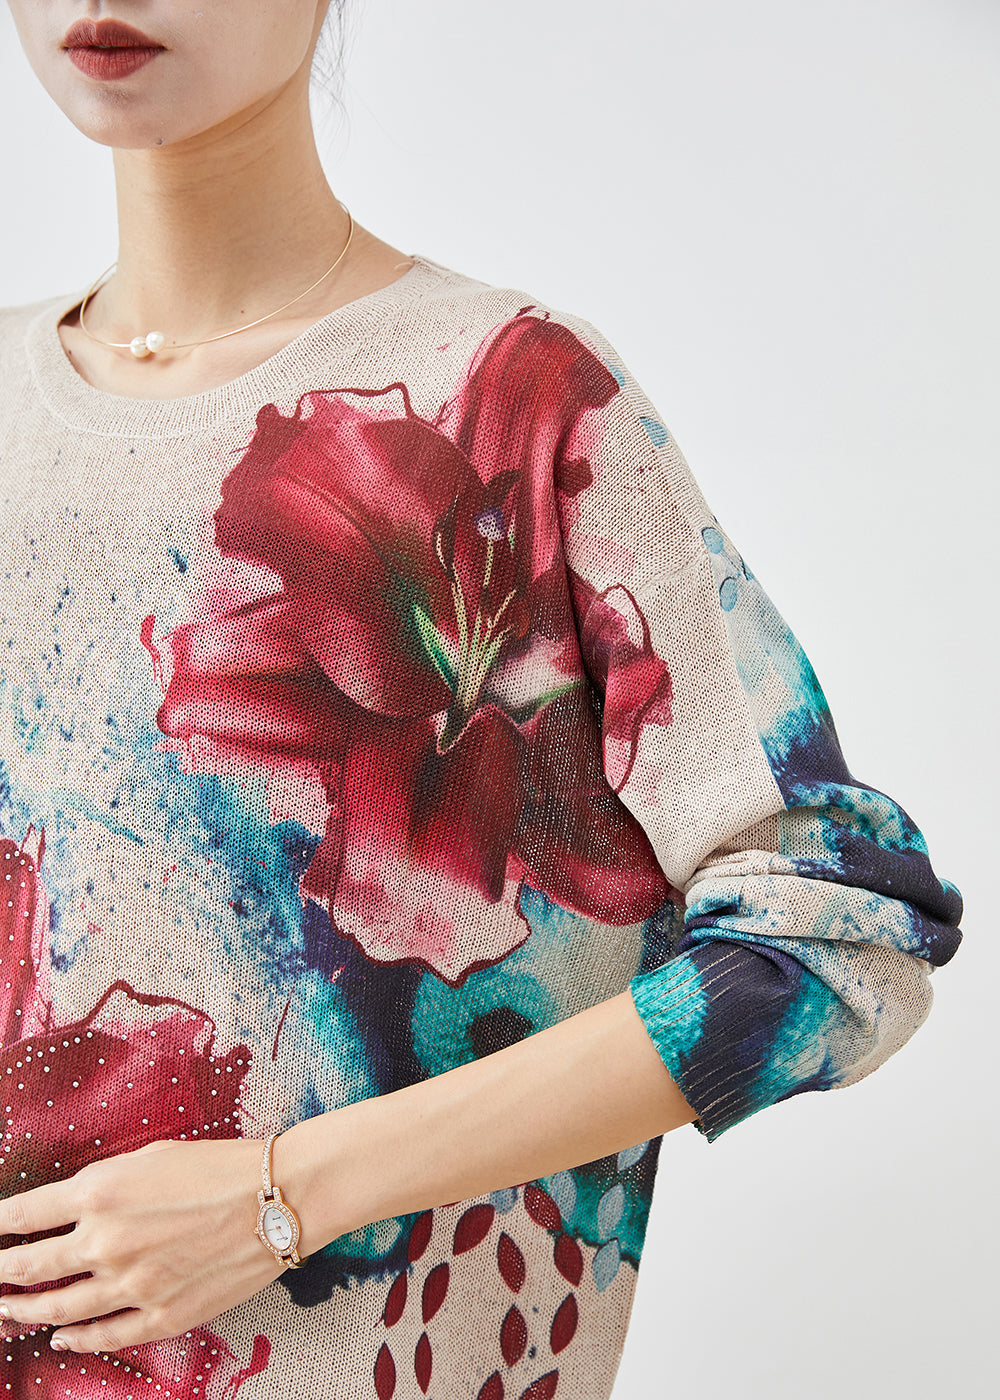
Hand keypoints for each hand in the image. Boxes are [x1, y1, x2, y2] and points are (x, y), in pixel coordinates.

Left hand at [0, 1136, 286, 1353]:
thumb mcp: (151, 1156)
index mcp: (101, 1191)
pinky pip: (103, 1335)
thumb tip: (70, 1208)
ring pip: (57, 1308)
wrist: (278, 1198)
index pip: (23, 1214)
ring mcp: (130, 1285)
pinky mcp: (160, 1315)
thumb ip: (104, 1185)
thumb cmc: (221, 1166)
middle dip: (1, 1272)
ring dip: (24, 1311)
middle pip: (30, 1266)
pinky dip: (74, 1339)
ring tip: (7, 1310)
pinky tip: (60, 1336)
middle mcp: (105, 1241)